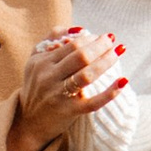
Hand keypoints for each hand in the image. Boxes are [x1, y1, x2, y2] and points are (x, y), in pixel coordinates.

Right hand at [12, 26, 125, 150]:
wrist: (27, 122)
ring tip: (118, 53)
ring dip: (106, 62)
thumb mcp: (35, 61)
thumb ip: (51, 40)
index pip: (71, 44)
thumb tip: (79, 28)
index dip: (91, 38)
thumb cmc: (37, 87)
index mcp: (42, 62)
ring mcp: (59, 95)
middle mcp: (49, 77)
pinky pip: (93, 102)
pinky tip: (123, 81)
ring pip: (87, 75)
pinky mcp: (69, 112)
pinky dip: (110, 93)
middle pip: (80, 56)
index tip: (104, 37)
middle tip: (113, 41)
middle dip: (100, 46)